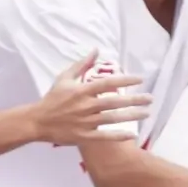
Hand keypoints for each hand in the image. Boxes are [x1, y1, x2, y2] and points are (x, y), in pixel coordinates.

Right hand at [35, 54, 149, 145]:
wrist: (37, 121)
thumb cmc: (52, 98)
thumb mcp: (64, 78)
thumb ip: (82, 64)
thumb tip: (96, 49)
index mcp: (82, 90)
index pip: (107, 83)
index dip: (125, 80)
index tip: (140, 79)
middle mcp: (85, 106)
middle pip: (114, 102)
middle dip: (134, 100)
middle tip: (150, 98)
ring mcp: (85, 122)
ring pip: (112, 119)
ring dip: (131, 116)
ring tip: (146, 113)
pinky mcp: (83, 136)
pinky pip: (104, 137)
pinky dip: (118, 136)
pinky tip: (132, 135)